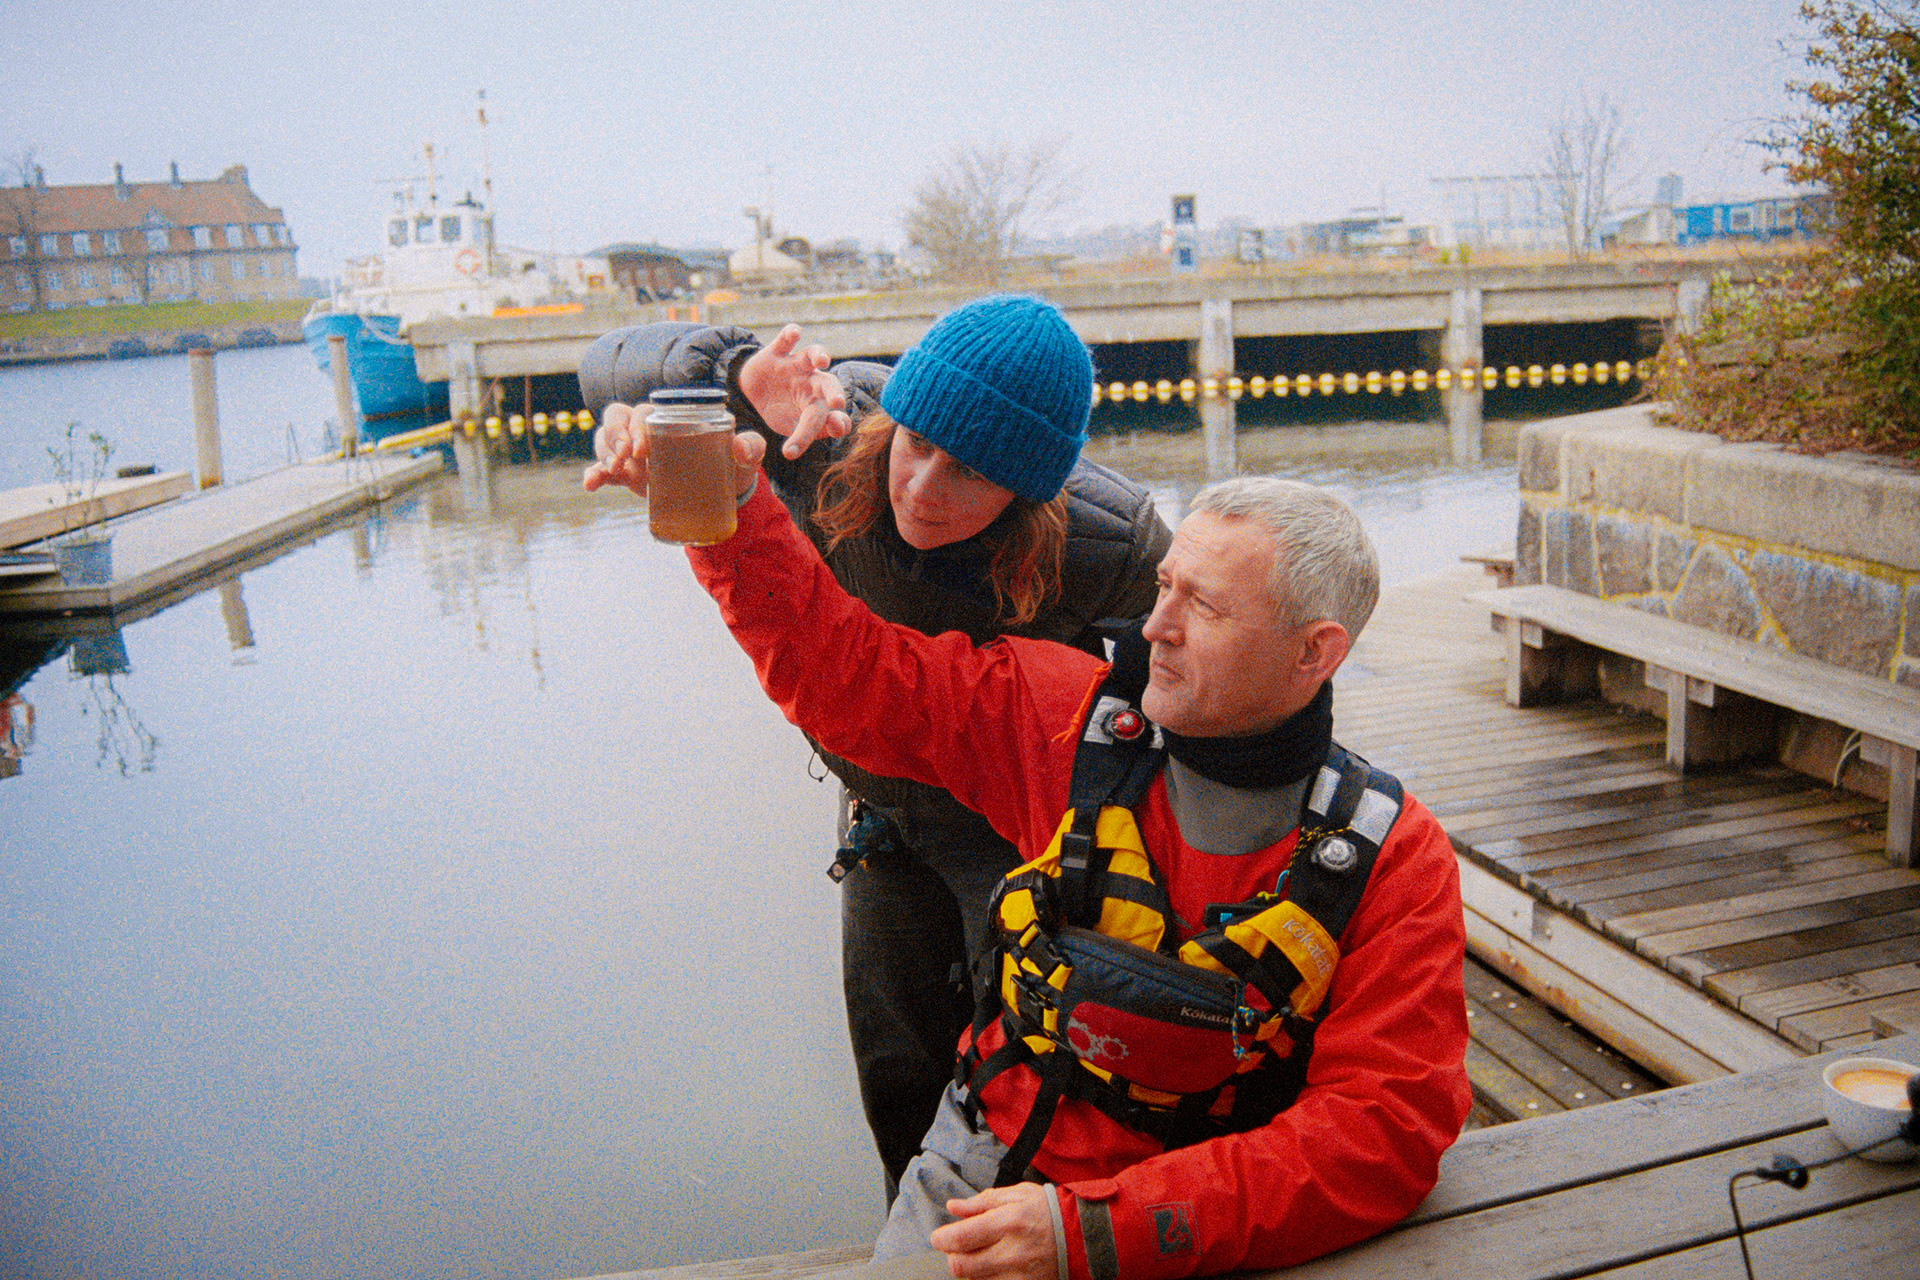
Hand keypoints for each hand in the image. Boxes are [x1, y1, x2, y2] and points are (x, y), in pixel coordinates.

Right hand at [582, 402, 765, 498]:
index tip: (643, 447)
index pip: (643, 411)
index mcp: (670, 419)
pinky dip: (594, 475)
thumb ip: (751, 446)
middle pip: (616, 419)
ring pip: (605, 441)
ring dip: (604, 453)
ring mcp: (634, 454)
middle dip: (615, 435)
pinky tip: (590, 484)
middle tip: (626, 457)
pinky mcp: (629, 476)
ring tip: (615, 471)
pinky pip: (603, 470)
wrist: (724, 496)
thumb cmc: (732, 466)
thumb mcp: (746, 456)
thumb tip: (741, 446)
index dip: (636, 424)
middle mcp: (647, 431)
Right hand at [736, 323, 851, 458]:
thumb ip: (806, 434)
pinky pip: (785, 339)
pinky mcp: (777, 353)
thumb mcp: (791, 426)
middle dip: (834, 392)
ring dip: (819, 354)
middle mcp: (812, 383)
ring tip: (822, 359)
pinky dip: (790, 333)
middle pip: (829, 384)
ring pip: (812, 354)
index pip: (832, 416)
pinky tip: (794, 333)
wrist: (752, 391)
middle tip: (838, 403)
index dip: (838, 423)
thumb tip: (806, 445)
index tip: (836, 430)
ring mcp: (796, 366)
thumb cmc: (780, 410)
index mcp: (818, 405)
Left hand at [927, 1184, 1056, 1279]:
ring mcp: (1020, 1276)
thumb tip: (954, 1207)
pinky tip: (995, 1265)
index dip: (942, 1239)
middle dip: (952, 1256)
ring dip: (970, 1268)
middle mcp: (1013, 1253)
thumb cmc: (1048, 1211)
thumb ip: (982, 1202)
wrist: (1082, 1238)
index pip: (962, 1238)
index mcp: (1010, 1222)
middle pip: (962, 1266)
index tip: (939, 1237)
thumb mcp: (1017, 1194)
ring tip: (982, 1252)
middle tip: (958, 1246)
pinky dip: (986, 1278)